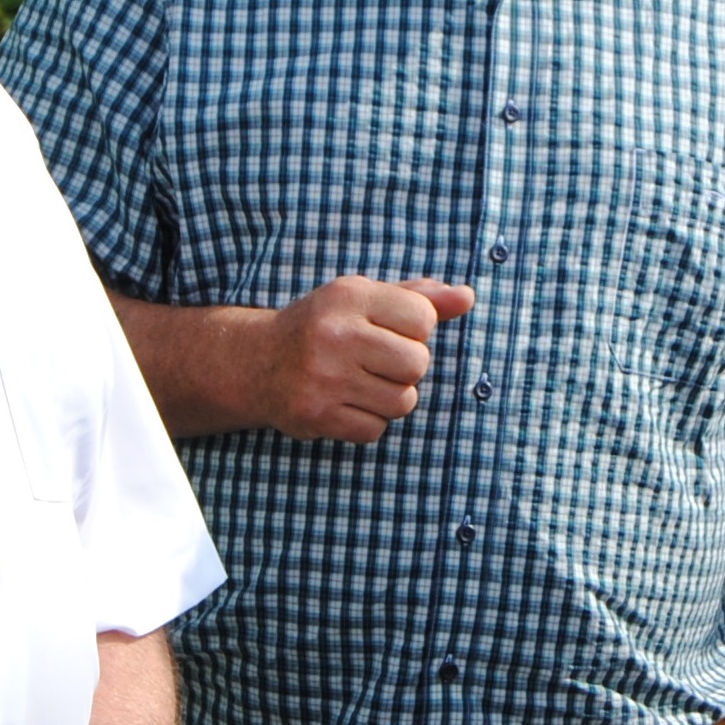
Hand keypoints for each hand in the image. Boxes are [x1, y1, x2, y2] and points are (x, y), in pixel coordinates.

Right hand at [265, 276, 473, 441]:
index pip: (423, 319)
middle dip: (406, 367)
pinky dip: (368, 421)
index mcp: (350, 296)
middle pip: (417, 364)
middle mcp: (335, 334)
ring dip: (389, 396)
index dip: (415, 330)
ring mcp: (323, 377)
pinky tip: (345, 403)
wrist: (256, 362)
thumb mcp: (366, 299)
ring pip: (402, 401)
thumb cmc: (327, 326)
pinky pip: (375, 429)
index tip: (389, 331)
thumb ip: (421, 297)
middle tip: (376, 361)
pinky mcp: (316, 415)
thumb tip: (468, 297)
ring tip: (361, 382)